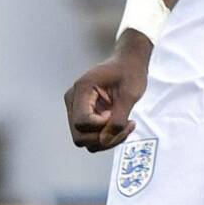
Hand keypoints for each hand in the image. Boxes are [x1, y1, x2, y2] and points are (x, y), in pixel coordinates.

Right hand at [64, 36, 149, 152]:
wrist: (128, 63)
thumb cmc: (129, 72)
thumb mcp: (130, 95)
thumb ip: (117, 119)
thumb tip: (104, 141)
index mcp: (82, 89)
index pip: (82, 122)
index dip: (101, 125)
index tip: (115, 113)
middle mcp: (73, 99)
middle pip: (80, 135)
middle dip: (104, 137)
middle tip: (126, 125)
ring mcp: (75, 108)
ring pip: (84, 139)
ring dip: (106, 139)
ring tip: (125, 125)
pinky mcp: (82, 114)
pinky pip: (89, 135)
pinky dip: (105, 136)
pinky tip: (120, 125)